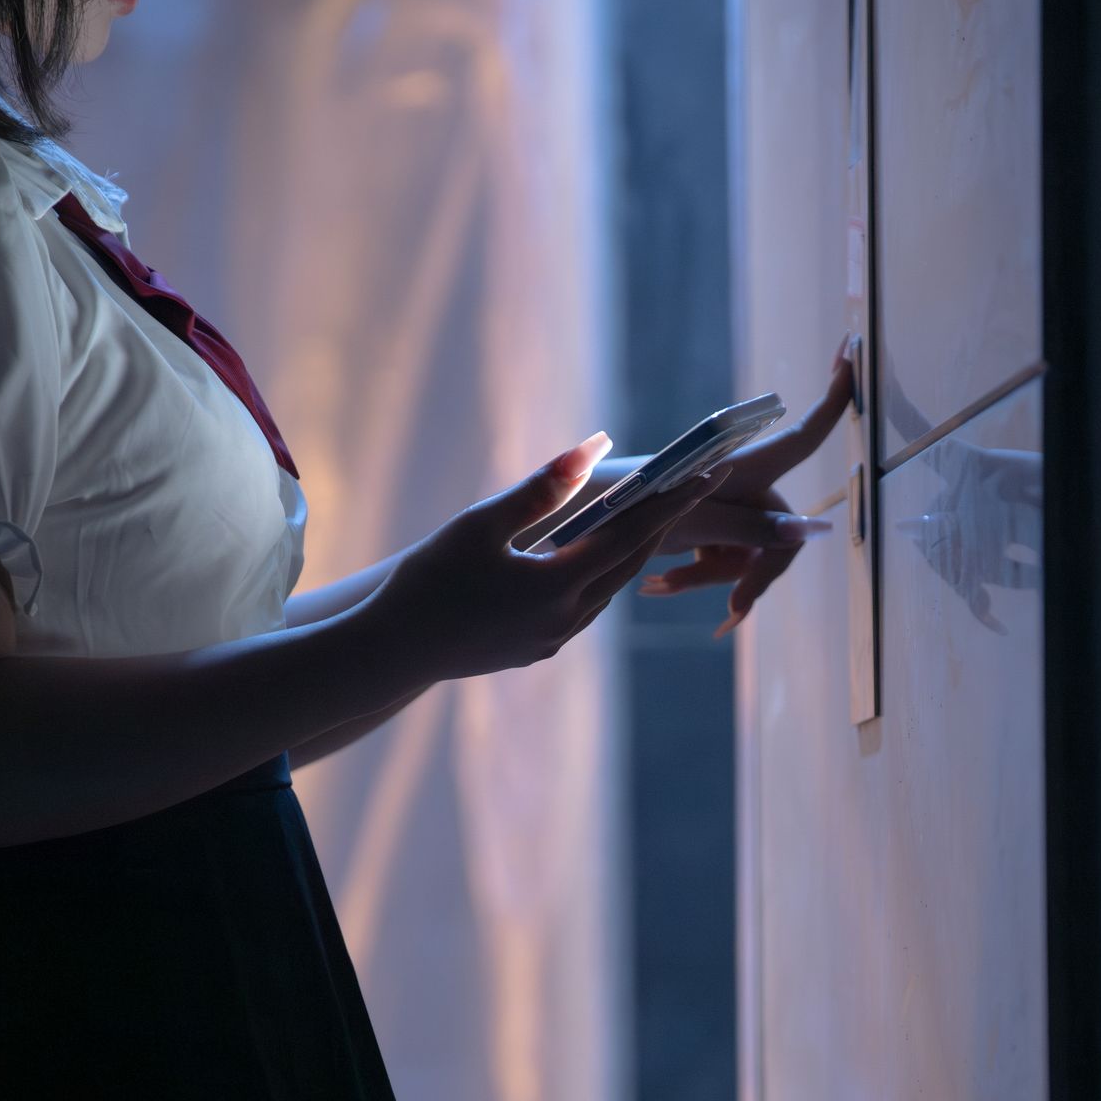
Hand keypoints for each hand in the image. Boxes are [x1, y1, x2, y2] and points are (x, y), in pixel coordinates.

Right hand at [377, 433, 728, 680]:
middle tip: (687, 485)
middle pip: (630, 563)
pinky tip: (591, 558)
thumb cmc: (428, 581)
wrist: (393, 653)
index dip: (673, 499)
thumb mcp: (481, 525)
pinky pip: (583, 608)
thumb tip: (593, 447)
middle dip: (661, 522)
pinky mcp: (536, 650)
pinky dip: (597, 576)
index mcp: (559, 586)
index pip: (633, 534)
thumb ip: (541, 489)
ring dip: (629, 551)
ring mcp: (553, 640)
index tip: (707, 471)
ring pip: (608, 588)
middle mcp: (567, 619)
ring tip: (645, 514)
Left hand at [638, 338, 860, 635]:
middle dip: (753, 568)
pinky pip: (717, 557)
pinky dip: (693, 575)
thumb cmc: (614, 509)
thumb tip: (813, 529)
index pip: (800, 439)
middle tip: (731, 613)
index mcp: (735, 465)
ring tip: (659, 586)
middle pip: (778, 527)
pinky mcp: (693, 523)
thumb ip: (750, 525)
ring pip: (746, 550)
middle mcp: (731, 480)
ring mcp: (713, 503)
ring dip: (711, 575)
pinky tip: (656, 587)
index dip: (834, 402)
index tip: (854, 351)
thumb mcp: (684, 521)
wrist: (555, 527)